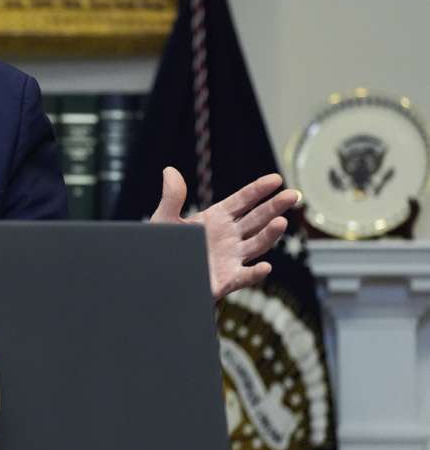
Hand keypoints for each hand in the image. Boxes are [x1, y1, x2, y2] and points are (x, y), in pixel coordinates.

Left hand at [150, 167, 296, 299]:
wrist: (157, 275)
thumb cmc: (162, 245)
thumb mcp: (165, 220)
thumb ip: (172, 197)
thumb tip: (170, 170)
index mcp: (217, 218)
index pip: (243, 200)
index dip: (259, 190)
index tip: (276, 179)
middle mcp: (229, 236)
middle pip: (257, 219)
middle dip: (275, 207)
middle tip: (292, 195)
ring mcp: (231, 258)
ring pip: (257, 245)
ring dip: (270, 235)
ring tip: (281, 222)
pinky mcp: (226, 279)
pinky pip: (245, 277)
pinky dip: (255, 273)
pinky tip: (265, 267)